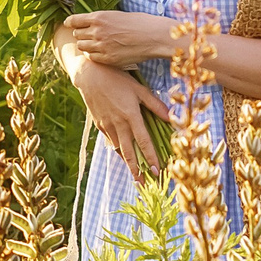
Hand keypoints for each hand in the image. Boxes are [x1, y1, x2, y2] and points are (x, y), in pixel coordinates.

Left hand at [59, 9, 173, 70]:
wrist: (154, 37)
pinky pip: (92, 58)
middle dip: (82, 34)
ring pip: (82, 47)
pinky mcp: (107, 58)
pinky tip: (103, 52)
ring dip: (87, 45)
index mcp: (99, 17)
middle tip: (90, 35)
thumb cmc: (140, 23)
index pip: (74, 20)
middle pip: (77, 34)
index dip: (71, 22)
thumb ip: (101, 20)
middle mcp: (96, 31)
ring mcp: (101, 46)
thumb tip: (90, 24)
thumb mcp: (117, 15)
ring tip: (97, 44)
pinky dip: (94, 55)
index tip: (68, 24)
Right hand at [72, 57, 170, 176]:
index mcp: (131, 116)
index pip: (143, 142)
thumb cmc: (117, 79)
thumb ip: (155, 105)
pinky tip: (123, 154)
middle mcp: (118, 125)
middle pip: (129, 153)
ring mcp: (107, 126)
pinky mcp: (99, 125)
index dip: (151, 158)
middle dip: (137, 171)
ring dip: (127, 163)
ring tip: (135, 174)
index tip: (157, 171)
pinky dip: (118, 150)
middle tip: (144, 184)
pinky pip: (111, 141)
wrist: (89, 76)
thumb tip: (171, 117)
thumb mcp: (139, 89)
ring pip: (119, 149)